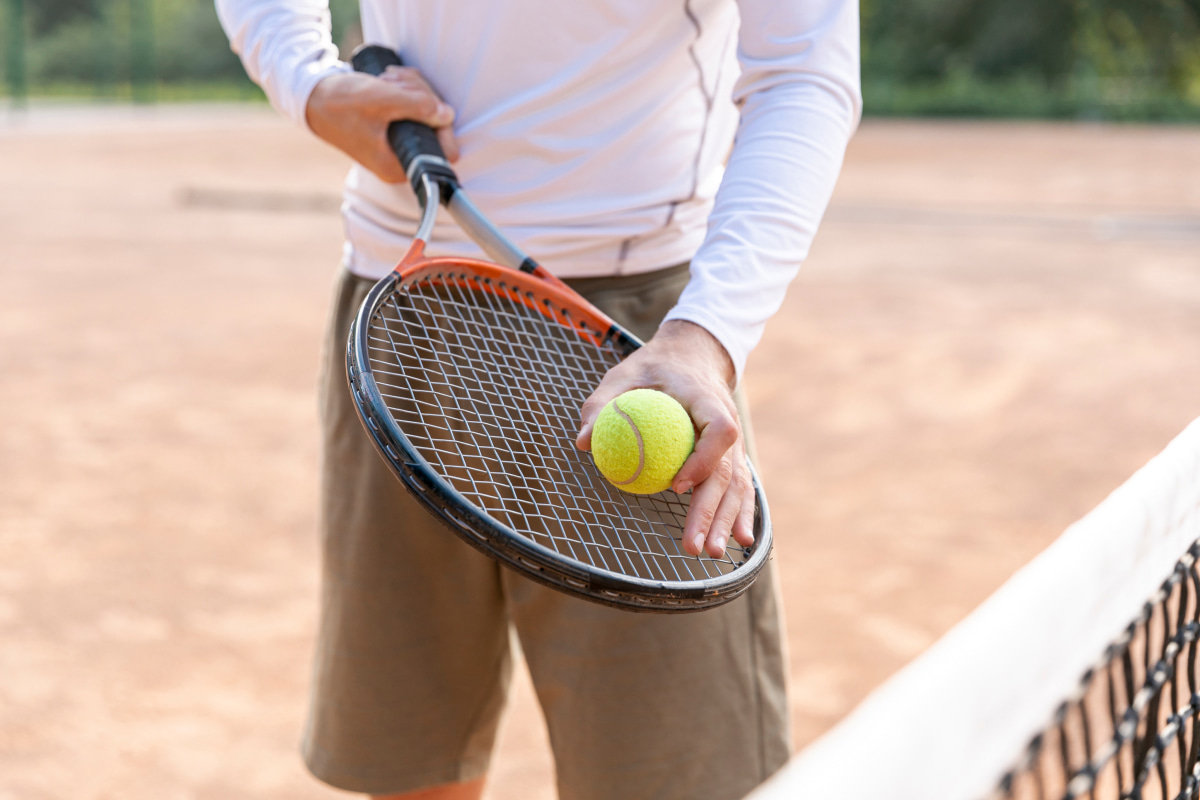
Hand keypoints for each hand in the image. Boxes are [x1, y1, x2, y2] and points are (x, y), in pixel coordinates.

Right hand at [305, 66, 459, 181]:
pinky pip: (414, 109)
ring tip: (388, 79)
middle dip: (422, 97)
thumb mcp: (381, 100)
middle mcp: (399, 161)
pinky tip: (389, 81)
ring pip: (427, 114)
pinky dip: (406, 92)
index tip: (428, 103)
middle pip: (437, 129)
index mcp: (396, 167)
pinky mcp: (394, 130)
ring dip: (412, 89)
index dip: (443, 125)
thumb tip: (448, 115)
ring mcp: (397, 145)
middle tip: (397, 82)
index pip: (443, 152)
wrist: (312, 97)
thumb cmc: (339, 103)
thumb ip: (419, 107)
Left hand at [576, 321, 753, 558]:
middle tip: (693, 545)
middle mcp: (728, 420)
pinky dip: (741, 513)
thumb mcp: (623, 374)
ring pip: (737, 484)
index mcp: (706, 398)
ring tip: (712, 553)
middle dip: (712, 511)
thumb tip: (582, 441)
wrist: (692, 356)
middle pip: (727, 471)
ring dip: (726, 521)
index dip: (703, 459)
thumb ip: (602, 403)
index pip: (718, 430)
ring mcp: (734, 441)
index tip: (677, 485)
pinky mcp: (733, 455)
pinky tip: (740, 542)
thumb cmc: (653, 367)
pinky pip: (739, 486)